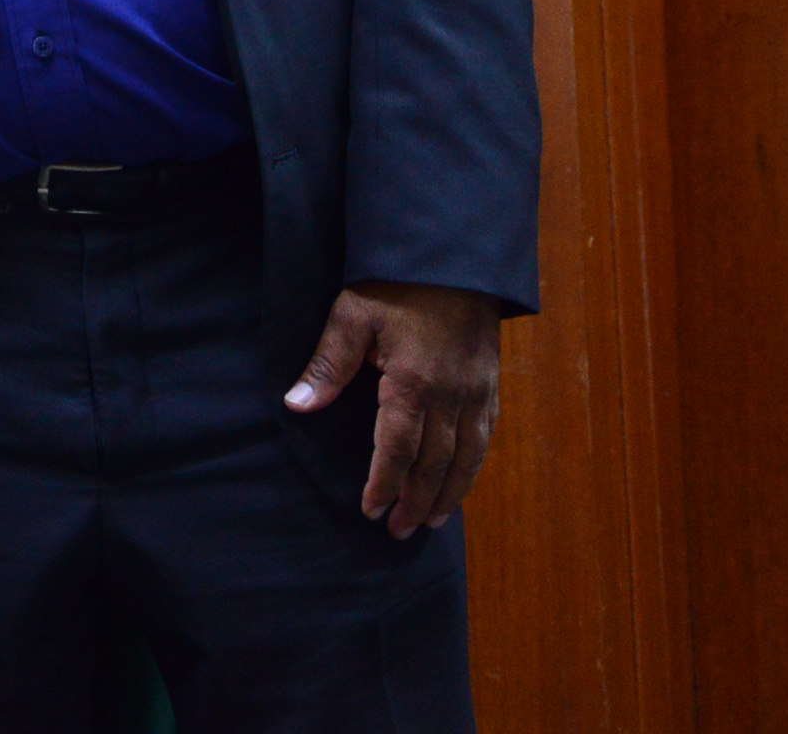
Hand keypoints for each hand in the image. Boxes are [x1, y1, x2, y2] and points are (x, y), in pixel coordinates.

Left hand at [284, 280, 501, 539]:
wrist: (452, 256)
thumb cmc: (395, 283)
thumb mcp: (352, 315)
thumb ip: (327, 365)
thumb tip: (296, 405)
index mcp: (413, 382)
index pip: (398, 449)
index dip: (384, 483)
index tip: (370, 511)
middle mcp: (451, 395)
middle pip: (435, 463)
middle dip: (415, 501)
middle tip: (398, 531)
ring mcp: (477, 390)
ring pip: (467, 457)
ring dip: (449, 493)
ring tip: (429, 520)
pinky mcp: (491, 382)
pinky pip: (486, 436)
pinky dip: (474, 466)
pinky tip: (461, 480)